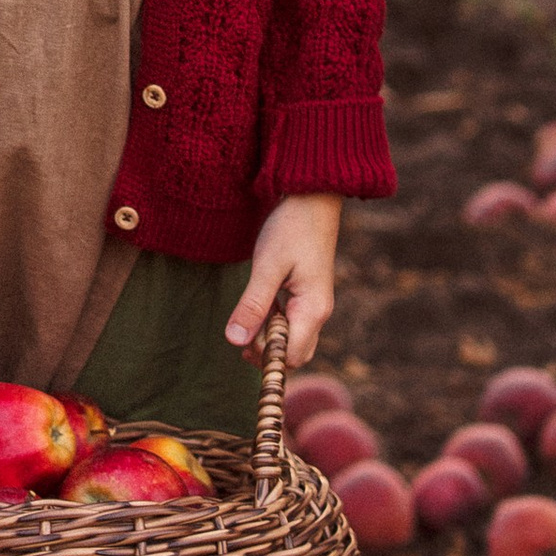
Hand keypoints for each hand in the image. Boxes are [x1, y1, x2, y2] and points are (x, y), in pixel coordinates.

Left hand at [226, 191, 341, 366]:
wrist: (312, 199)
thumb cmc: (291, 229)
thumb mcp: (267, 266)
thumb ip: (252, 305)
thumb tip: (235, 341)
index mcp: (312, 310)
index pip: (290, 356)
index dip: (265, 356)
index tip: (241, 343)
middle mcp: (319, 313)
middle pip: (295, 353)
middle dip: (267, 351)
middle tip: (242, 330)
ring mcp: (315, 304)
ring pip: (294, 339)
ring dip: (269, 336)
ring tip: (248, 316)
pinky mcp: (308, 294)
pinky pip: (293, 322)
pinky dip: (275, 322)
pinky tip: (259, 305)